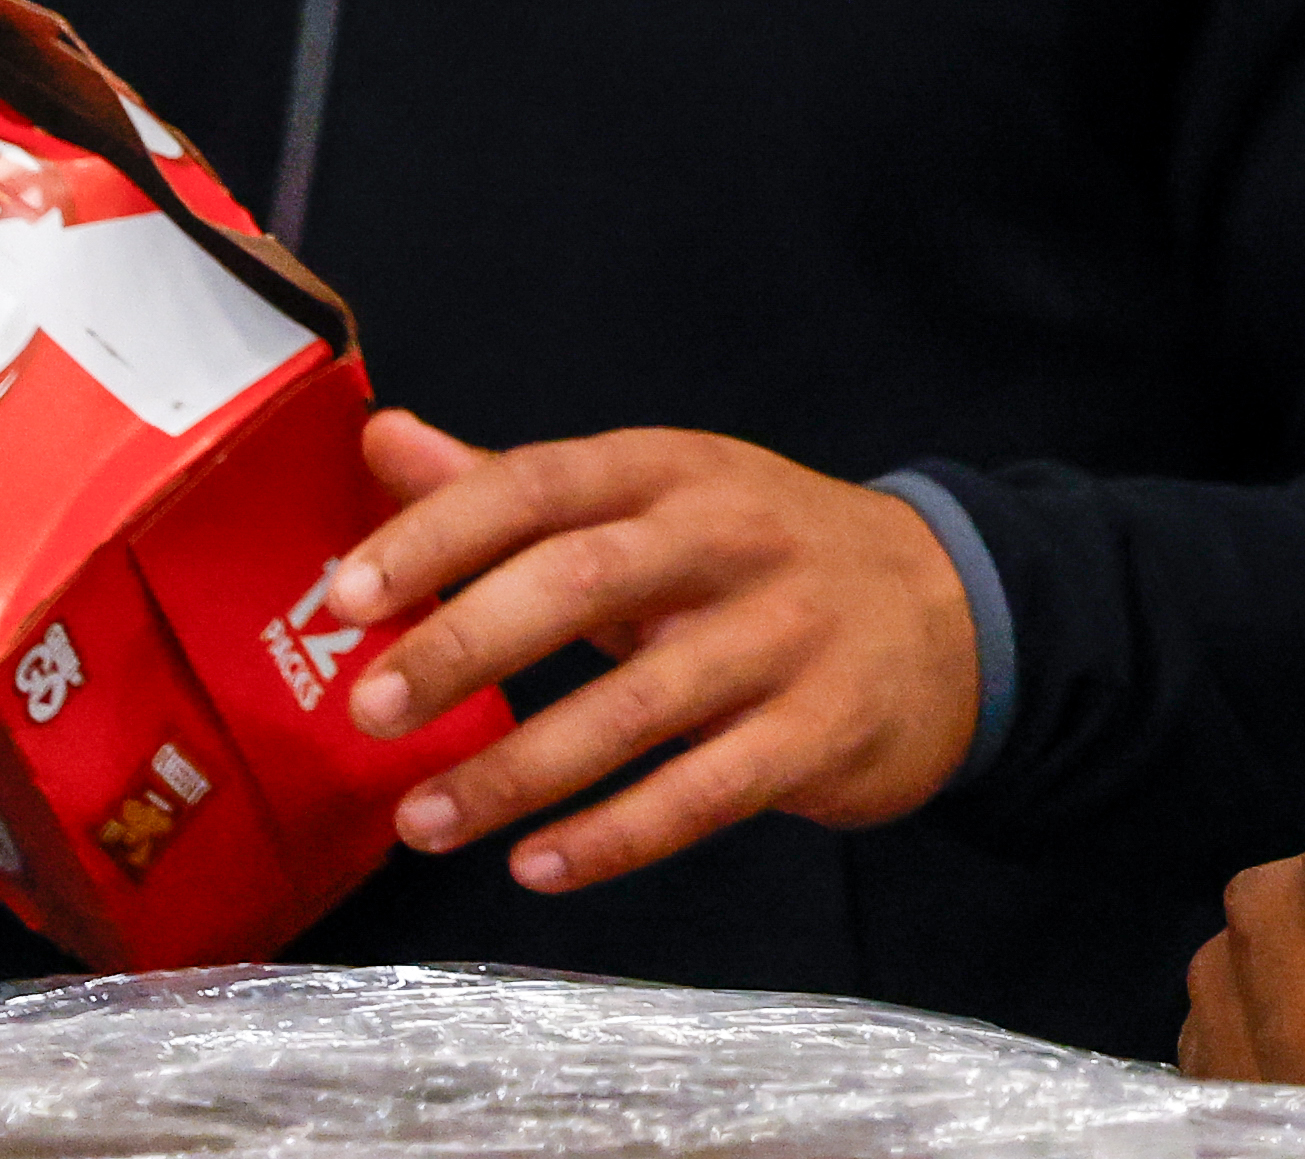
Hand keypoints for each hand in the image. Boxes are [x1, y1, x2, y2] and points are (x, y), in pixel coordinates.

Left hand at [319, 409, 978, 893]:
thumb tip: (382, 438)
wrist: (957, 612)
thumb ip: (514, 486)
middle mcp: (733, 540)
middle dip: (466, 646)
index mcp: (675, 472)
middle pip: (586, 582)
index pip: (542, 484)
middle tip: (370, 711)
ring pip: (637, 707)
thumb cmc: (768, 556)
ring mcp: (787, 635)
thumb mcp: (658, 497)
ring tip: (424, 820)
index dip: (439, 534)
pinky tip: (538, 866)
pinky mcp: (823, 728)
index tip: (347, 596)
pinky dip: (615, 835)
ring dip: (518, 771)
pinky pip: (705, 791)